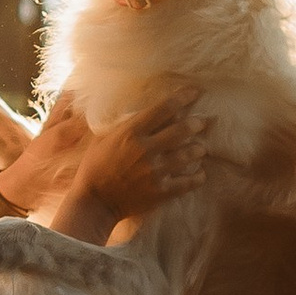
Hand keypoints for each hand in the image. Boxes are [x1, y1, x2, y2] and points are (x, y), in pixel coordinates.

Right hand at [78, 87, 210, 215]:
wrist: (93, 202)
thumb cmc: (94, 167)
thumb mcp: (103, 138)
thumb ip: (124, 124)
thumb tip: (141, 110)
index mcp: (131, 133)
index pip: (164, 109)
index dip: (182, 97)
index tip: (194, 92)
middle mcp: (146, 150)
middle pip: (182, 130)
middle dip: (196, 123)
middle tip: (202, 122)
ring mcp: (155, 172)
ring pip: (189, 155)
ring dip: (198, 149)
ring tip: (200, 148)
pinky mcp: (161, 192)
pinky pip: (188, 182)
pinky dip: (198, 177)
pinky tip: (200, 173)